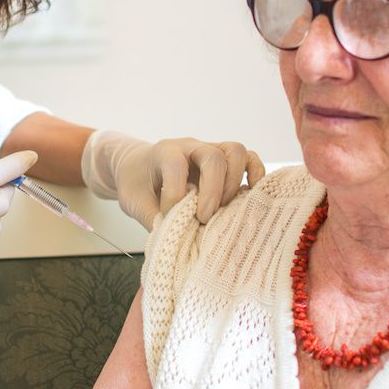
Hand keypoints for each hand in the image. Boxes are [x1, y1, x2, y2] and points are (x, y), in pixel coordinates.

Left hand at [82, 130, 264, 228]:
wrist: (138, 166)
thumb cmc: (136, 182)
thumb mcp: (133, 201)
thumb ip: (153, 219)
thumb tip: (177, 241)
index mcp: (164, 152)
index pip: (176, 165)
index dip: (175, 195)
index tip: (169, 217)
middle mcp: (191, 147)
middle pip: (214, 155)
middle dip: (213, 190)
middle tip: (203, 217)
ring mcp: (211, 150)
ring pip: (235, 151)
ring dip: (234, 182)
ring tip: (225, 208)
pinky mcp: (226, 162)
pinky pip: (249, 159)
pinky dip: (255, 175)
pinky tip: (250, 196)